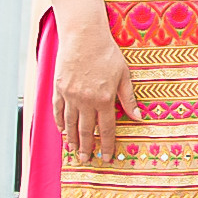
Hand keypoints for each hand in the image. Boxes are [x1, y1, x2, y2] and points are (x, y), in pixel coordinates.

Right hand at [53, 18, 138, 162]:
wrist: (84, 37)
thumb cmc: (107, 54)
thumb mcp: (124, 75)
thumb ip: (129, 98)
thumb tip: (139, 117)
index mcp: (104, 99)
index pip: (105, 129)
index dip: (106, 145)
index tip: (106, 157)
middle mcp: (85, 100)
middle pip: (85, 130)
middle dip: (87, 147)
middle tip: (87, 160)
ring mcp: (69, 96)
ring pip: (69, 124)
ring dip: (72, 139)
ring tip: (74, 151)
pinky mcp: (59, 89)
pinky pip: (58, 111)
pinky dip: (59, 123)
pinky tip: (62, 131)